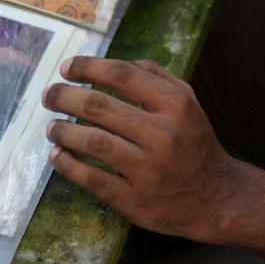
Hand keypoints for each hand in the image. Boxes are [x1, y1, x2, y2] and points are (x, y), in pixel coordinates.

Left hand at [44, 56, 246, 242]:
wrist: (215, 197)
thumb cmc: (193, 142)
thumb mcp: (187, 102)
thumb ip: (154, 76)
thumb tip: (109, 63)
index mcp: (176, 105)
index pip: (122, 75)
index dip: (87, 67)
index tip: (65, 68)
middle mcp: (163, 135)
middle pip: (99, 106)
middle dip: (65, 96)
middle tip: (49, 95)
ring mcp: (148, 169)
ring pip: (92, 141)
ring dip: (63, 130)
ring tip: (52, 126)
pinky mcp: (134, 199)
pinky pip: (92, 178)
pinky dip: (68, 164)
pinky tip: (58, 154)